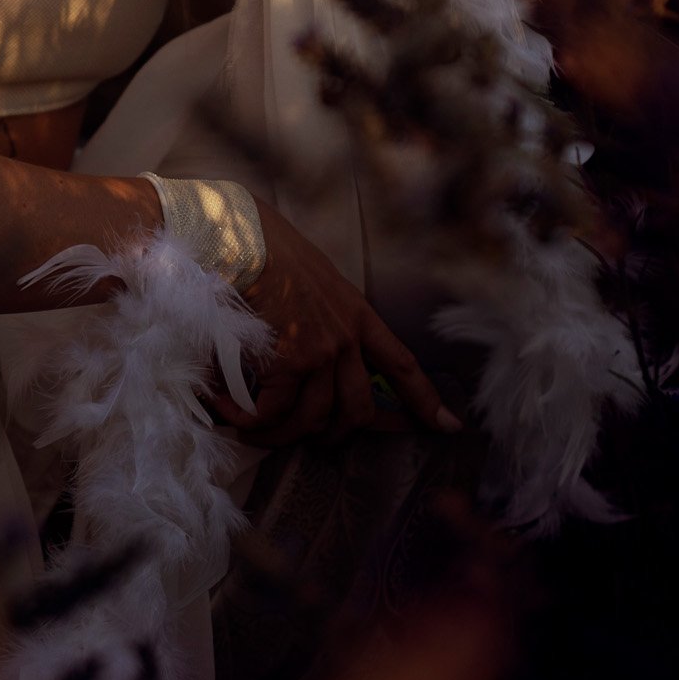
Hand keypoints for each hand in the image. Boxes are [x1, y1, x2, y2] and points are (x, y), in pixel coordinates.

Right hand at [211, 201, 462, 444]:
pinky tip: (231, 411)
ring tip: (256, 431)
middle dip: (337, 434)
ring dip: (283, 434)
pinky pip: (274, 410)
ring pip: (314, 418)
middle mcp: (346, 338)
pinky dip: (251, 419)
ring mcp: (320, 352)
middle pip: (358, 409)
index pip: (402, 364)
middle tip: (313, 440)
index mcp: (358, 315)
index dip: (425, 399)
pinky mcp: (288, 362)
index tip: (448, 425)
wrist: (249, 240)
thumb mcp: (317, 279)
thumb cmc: (273, 250)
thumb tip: (307, 345)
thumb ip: (326, 313)